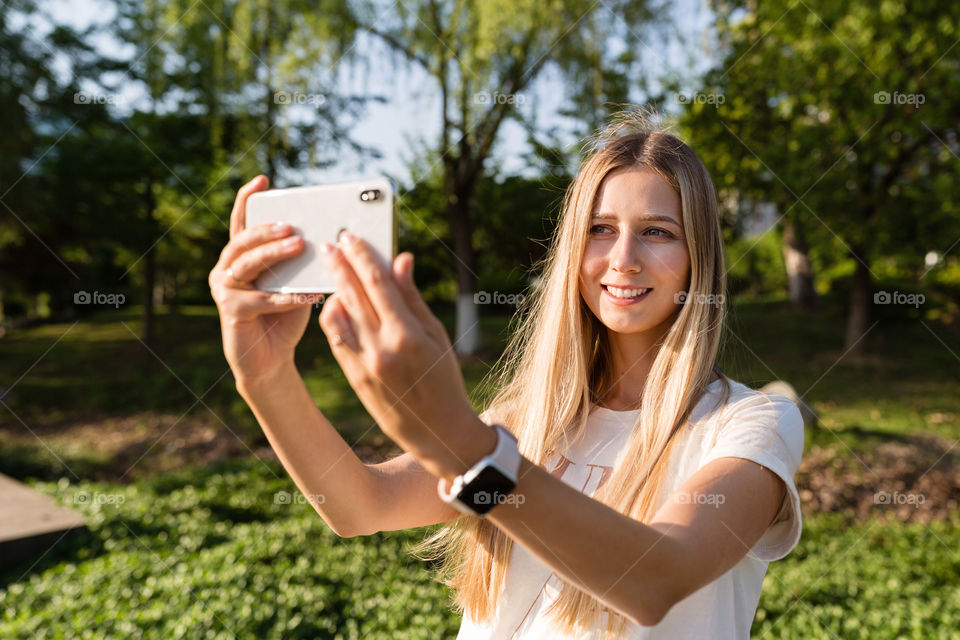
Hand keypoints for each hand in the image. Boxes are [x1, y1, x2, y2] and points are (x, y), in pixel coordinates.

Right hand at [209, 175, 319, 383]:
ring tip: (298, 246)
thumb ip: (299, 261)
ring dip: (274, 254)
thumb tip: (328, 237)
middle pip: (244, 241)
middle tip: (292, 225)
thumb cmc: (285, 317)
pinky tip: (308, 293)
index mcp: (240, 256)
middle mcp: (226, 268)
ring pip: (248, 264)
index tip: (262, 180)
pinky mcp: (231, 311)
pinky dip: (286, 296)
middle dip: (268, 229)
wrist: (270, 358)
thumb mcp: (294, 282)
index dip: (247, 199)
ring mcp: (224, 289)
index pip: (242, 222)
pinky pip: (261, 299)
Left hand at [316, 232, 491, 476]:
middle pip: (353, 295)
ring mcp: (364, 363)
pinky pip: (336, 337)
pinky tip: (337, 303)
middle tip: (329, 244)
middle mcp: (381, 348)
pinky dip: (334, 316)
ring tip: (332, 271)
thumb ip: (412, 297)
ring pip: (337, 315)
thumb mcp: (436, 336)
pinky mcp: (353, 375)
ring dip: (332, 289)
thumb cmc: (443, 378)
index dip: (362, 257)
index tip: (351, 237)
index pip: (378, 285)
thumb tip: (400, 259)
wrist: (435, 430)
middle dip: (340, 265)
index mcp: (407, 335)